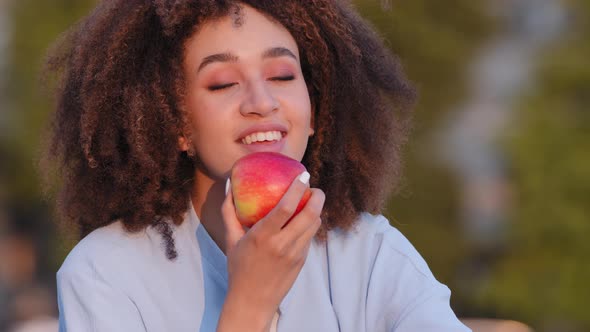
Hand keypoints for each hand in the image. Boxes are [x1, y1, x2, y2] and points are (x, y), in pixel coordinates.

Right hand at [216, 172, 324, 331]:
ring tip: (311, 201)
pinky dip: (310, 225)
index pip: (286, 207)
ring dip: (316, 210)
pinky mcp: (302, 261)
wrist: (252, 300)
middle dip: (317, 197)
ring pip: (314, 225)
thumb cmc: (238, 267)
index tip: (303, 175)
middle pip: (310, 214)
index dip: (298, 189)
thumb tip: (230, 185)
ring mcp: (295, 254)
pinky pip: (310, 237)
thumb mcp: (231, 239)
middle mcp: (282, 244)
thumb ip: (229, 211)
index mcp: (263, 236)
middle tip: (314, 187)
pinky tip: (304, 220)